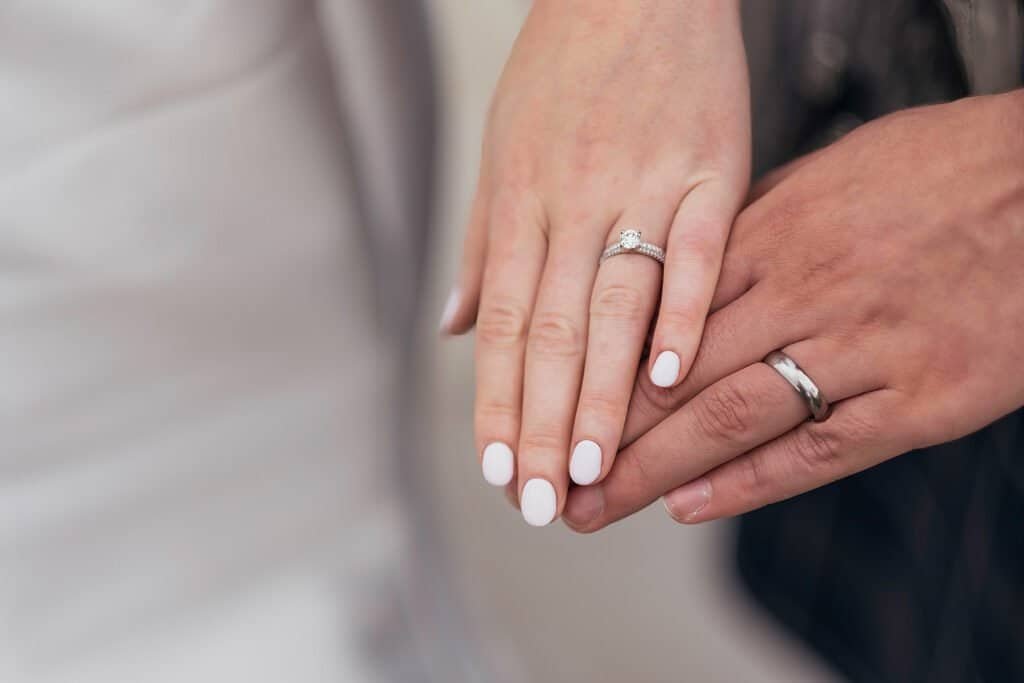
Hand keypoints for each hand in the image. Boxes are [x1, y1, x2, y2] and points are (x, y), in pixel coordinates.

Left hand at [441, 0, 749, 524]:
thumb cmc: (564, 70)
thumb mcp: (502, 148)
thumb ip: (482, 243)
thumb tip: (455, 326)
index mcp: (520, 203)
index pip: (506, 324)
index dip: (500, 403)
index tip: (501, 471)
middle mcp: (573, 203)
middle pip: (554, 333)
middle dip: (546, 426)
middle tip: (544, 502)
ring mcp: (645, 185)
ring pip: (616, 307)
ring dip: (604, 396)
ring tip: (598, 472)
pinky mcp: (713, 168)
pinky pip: (698, 251)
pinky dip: (684, 314)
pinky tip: (672, 380)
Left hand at [563, 89, 1023, 530]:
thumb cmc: (944, 168)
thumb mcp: (832, 171)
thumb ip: (753, 223)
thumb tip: (684, 261)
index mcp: (775, 232)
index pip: (662, 317)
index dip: (599, 372)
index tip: (555, 406)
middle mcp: (806, 291)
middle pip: (680, 378)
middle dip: (607, 437)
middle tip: (554, 480)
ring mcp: (865, 348)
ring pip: (733, 419)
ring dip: (655, 473)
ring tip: (598, 508)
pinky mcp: (923, 400)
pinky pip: (818, 451)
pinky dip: (749, 485)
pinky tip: (690, 510)